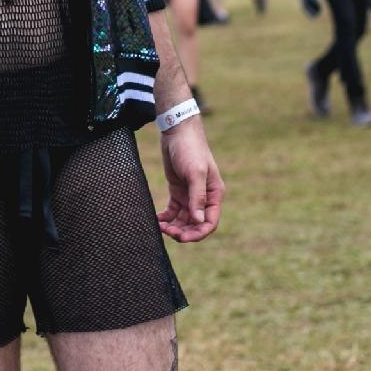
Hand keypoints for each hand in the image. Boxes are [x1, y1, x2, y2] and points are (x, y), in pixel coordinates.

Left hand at [157, 119, 222, 242]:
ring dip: (173, 227)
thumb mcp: (195, 172)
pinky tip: (157, 221)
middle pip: (196, 224)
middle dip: (184, 232)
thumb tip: (198, 220)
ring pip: (184, 220)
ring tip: (160, 227)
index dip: (198, 233)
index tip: (182, 238)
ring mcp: (190, 195)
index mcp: (214, 194)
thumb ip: (197, 197)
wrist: (177, 131)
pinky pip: (173, 211)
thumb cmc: (190, 149)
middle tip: (168, 233)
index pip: (210, 222)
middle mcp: (203, 197)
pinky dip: (166, 218)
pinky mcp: (178, 191)